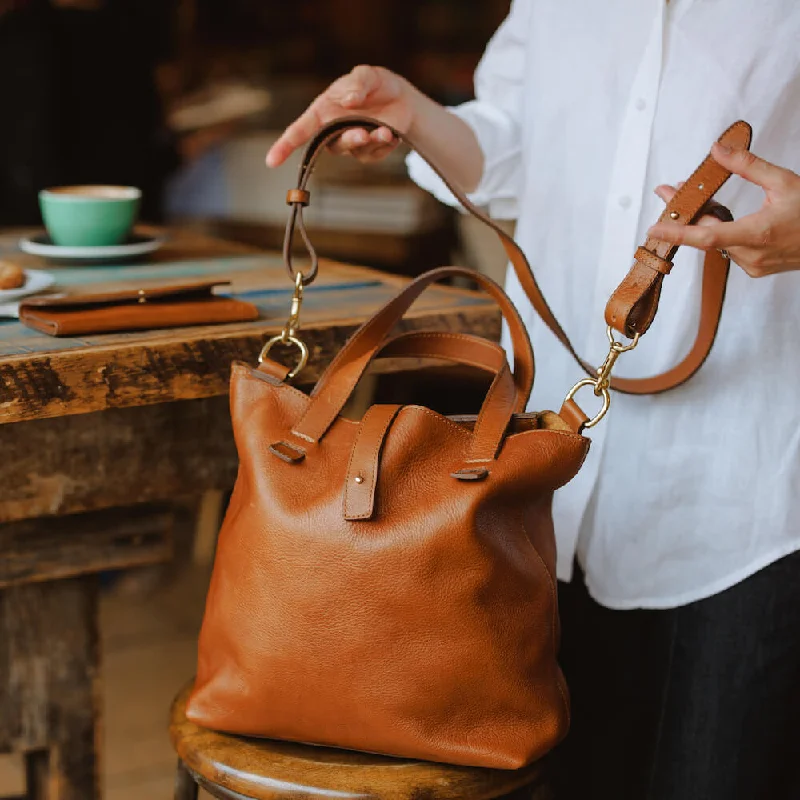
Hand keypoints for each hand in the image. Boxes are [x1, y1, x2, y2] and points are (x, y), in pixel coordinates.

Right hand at [266, 65, 417, 167]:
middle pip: (330, 144)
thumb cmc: (376, 85)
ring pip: (353, 149)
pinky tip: (392, 133)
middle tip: (363, 134)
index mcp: (322, 112)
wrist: (401, 99)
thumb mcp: (367, 75)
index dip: (284, 146)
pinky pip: (373, 154)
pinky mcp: (368, 153)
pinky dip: (384, 143)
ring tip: (385, 131)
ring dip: (369, 141)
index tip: (271, 162)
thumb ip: (358, 83)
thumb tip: (348, 101)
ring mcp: (350, 143)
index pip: (299, 131)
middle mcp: (332, 130)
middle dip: (348, 140)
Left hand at [648, 143, 799, 276]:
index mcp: (758, 233)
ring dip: (705, 222)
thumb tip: (718, 151)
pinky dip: (720, 233)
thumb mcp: (783, 181)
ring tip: (697, 200)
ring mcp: (753, 266)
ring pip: (716, 243)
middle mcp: (751, 255)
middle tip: (669, 193)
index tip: (654, 230)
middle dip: (686, 214)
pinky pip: (728, 249)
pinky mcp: (755, 269)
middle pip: (706, 235)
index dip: (678, 234)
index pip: (707, 236)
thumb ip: (748, 166)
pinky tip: (719, 217)